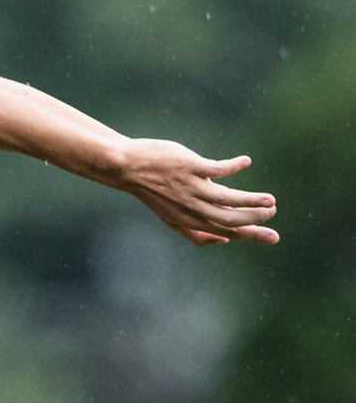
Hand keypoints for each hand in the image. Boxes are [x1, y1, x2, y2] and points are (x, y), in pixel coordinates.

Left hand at [110, 141, 277, 246]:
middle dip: (255, 218)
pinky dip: (234, 166)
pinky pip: (219, 169)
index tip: (273, 236)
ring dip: (252, 200)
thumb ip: (196, 233)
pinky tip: (245, 161)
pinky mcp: (190, 167)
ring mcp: (191, 188)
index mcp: (190, 222)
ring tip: (270, 198)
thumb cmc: (154, 192)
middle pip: (231, 219)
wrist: (129, 169)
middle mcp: (192, 209)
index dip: (251, 235)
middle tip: (273, 212)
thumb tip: (223, 241)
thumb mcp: (172, 219)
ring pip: (228, 199)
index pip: (227, 232)